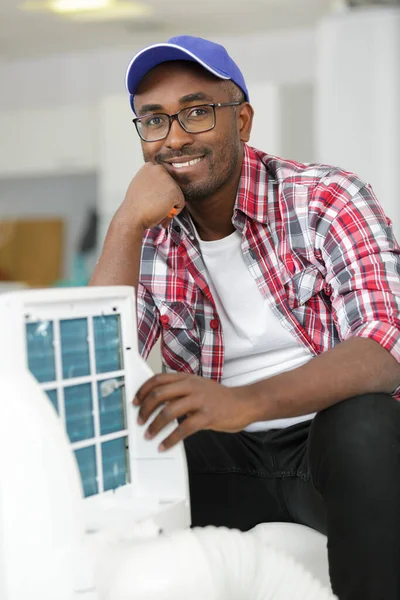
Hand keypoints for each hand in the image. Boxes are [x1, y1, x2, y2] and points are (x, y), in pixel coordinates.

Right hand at [117, 163, 184, 230]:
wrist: (132, 216)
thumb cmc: (135, 206)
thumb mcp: (140, 186)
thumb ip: (151, 182)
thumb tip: (160, 187)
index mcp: (149, 167)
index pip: (163, 179)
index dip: (159, 192)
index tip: (152, 198)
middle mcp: (158, 169)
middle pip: (171, 186)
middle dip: (165, 198)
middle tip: (154, 205)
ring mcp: (167, 179)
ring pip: (176, 195)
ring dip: (169, 204)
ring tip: (157, 209)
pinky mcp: (174, 190)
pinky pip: (180, 204)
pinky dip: (174, 211)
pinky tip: (162, 212)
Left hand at [133, 373, 257, 450]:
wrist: (244, 402)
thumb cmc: (219, 397)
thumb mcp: (198, 386)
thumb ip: (179, 390)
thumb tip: (157, 402)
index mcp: (186, 378)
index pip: (157, 380)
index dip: (143, 391)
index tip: (135, 402)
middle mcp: (191, 386)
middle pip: (159, 394)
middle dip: (145, 409)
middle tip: (140, 421)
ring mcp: (199, 400)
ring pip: (168, 411)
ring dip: (155, 425)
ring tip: (149, 435)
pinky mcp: (207, 416)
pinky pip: (183, 428)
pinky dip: (170, 439)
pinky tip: (165, 445)